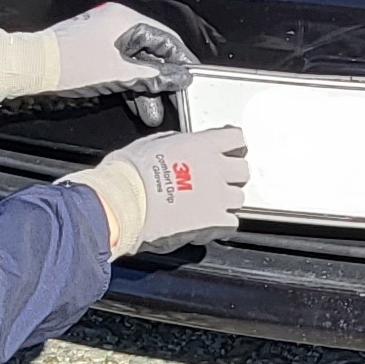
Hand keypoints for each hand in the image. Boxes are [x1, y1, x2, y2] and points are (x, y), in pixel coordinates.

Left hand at [0, 6, 196, 105]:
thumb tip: (179, 77)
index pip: (165, 38)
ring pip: (133, 62)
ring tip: (151, 111)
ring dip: (143, 87)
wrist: (32, 68)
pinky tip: (134, 102)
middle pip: (149, 51)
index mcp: (124, 19)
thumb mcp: (121, 75)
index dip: (180, 60)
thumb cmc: (70, 64)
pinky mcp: (90, 50)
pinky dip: (127, 83)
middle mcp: (114, 23)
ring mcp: (101, 36)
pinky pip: (118, 66)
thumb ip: (155, 76)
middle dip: (159, 80)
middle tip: (171, 99)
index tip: (189, 77)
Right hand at [66, 124, 248, 254]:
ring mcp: (217, 197)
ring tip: (206, 205)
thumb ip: (177, 143)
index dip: (233, 147)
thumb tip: (182, 145)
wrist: (121, 204)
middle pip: (243, 170)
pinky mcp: (214, 222)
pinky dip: (222, 224)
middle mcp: (215, 169)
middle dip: (232, 175)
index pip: (237, 139)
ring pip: (239, 198)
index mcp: (202, 145)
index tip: (228, 151)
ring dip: (226, 201)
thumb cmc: (128, 174)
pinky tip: (206, 223)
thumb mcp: (152, 143)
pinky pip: (231, 223)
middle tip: (216, 180)